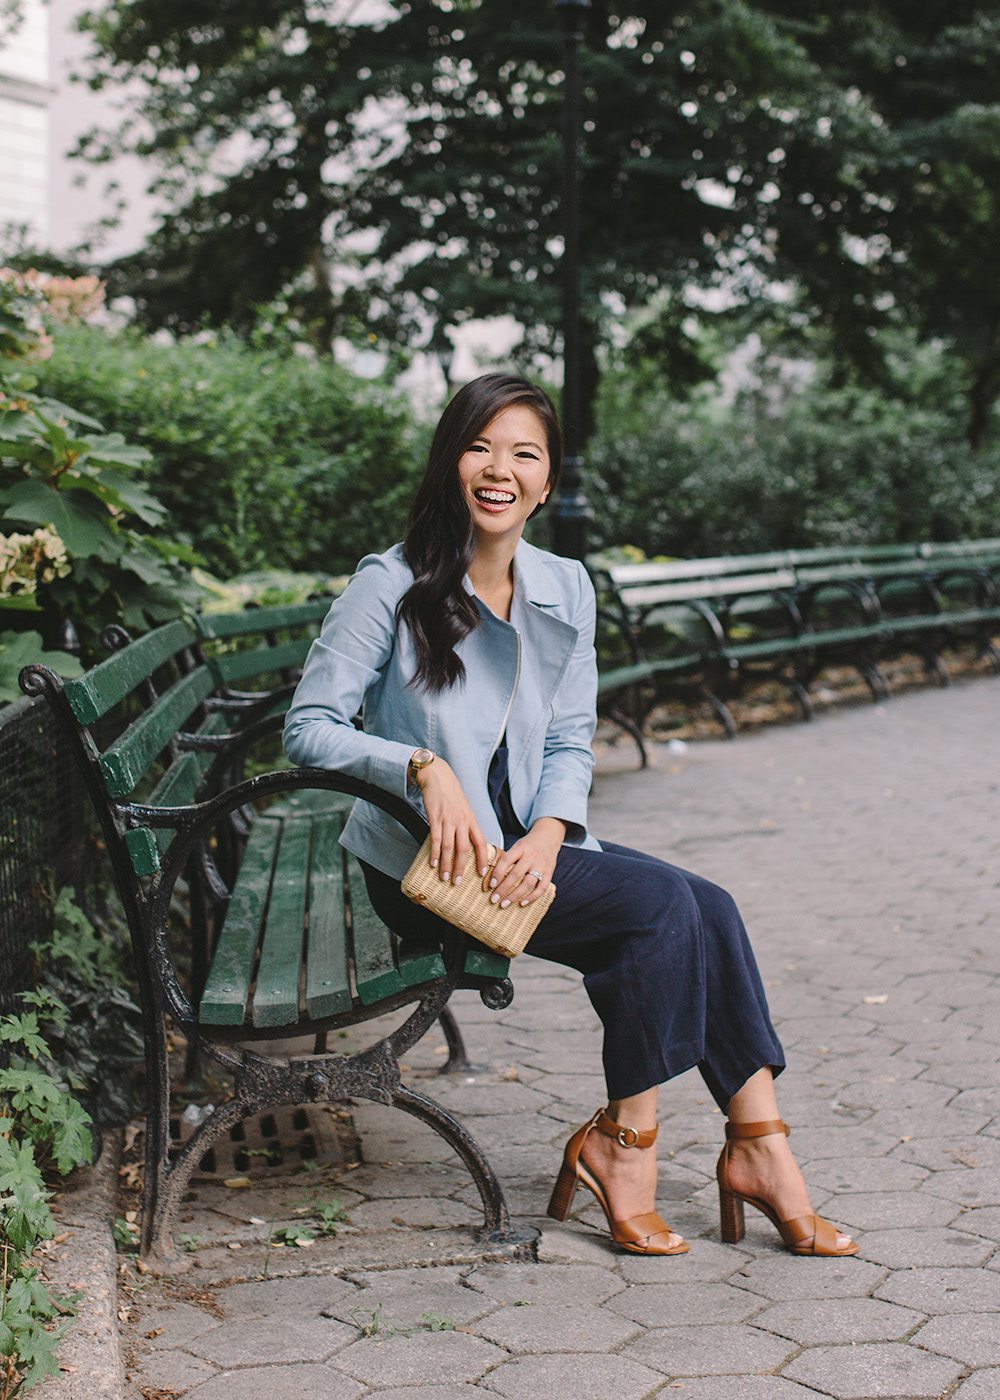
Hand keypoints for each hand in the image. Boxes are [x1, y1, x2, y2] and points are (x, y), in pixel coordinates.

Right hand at [414, 756, 490, 884]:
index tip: (483, 873)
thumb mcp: (463, 809)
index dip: (483, 859)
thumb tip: (465, 845)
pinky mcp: (435, 816)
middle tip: (458, 883)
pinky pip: (434, 838)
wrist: (438, 775)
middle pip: (464, 849)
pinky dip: (434, 853)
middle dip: (461, 868)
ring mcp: (448, 819)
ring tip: (444, 877)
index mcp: (471, 819)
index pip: (481, 842)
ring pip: (449, 847)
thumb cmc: (451, 794)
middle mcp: (462, 821)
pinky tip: (432, 863)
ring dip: (446, 864)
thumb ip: (465, 825)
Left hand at [485, 818, 565, 907]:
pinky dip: (532, 897)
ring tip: (504, 904)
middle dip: (503, 888)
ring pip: (528, 883)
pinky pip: (541, 888)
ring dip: (515, 895)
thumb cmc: (527, 845)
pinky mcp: (549, 873)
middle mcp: (532, 856)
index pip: (506, 860)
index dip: (497, 873)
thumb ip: (507, 859)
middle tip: (493, 899)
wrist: (548, 837)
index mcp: (521, 848)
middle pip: (516, 874)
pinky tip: (522, 903)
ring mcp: (541, 865)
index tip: (490, 885)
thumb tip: (490, 877)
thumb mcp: (517, 846)